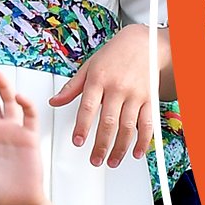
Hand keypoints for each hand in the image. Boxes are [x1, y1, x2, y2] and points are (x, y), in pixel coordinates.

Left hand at [49, 24, 153, 167]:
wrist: (143, 43)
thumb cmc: (114, 54)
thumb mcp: (89, 66)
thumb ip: (72, 87)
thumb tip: (54, 101)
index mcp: (98, 80)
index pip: (88, 107)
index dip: (82, 127)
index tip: (78, 142)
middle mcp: (117, 88)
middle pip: (109, 122)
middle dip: (101, 145)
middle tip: (95, 160)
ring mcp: (135, 94)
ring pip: (128, 127)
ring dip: (120, 148)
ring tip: (112, 161)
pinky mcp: (150, 98)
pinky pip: (148, 123)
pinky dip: (143, 141)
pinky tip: (137, 153)